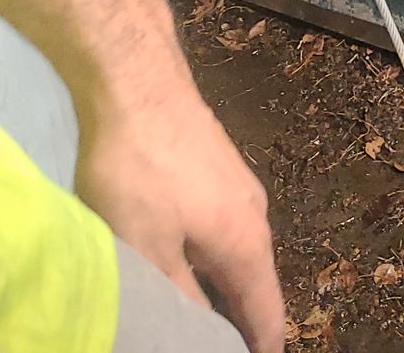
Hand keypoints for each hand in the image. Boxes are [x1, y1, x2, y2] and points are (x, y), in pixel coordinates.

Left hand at [75, 66, 283, 352]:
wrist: (136, 78)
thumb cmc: (140, 168)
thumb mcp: (147, 248)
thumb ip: (176, 295)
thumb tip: (194, 329)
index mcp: (246, 243)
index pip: (267, 313)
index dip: (262, 348)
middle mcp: (255, 213)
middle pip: (254, 283)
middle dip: (240, 320)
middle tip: (212, 343)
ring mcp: (238, 182)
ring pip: (236, 251)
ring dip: (222, 285)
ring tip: (196, 312)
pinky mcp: (216, 163)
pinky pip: (221, 224)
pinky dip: (209, 253)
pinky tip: (179, 255)